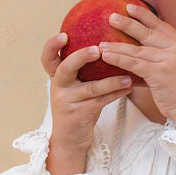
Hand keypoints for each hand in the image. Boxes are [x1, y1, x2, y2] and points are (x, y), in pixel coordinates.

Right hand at [41, 34, 130, 174]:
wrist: (70, 140)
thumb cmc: (77, 107)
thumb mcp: (74, 87)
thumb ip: (81, 70)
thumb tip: (106, 44)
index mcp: (56, 77)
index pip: (47, 58)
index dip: (52, 45)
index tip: (64, 35)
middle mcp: (58, 87)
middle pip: (66, 67)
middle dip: (82, 57)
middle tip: (98, 49)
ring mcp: (67, 102)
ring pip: (90, 87)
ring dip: (111, 81)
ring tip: (128, 75)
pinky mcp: (79, 115)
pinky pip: (100, 102)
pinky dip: (116, 94)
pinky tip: (128, 88)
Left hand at [97, 5, 175, 124]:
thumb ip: (164, 55)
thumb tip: (141, 49)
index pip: (160, 25)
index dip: (144, 15)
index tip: (129, 7)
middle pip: (147, 33)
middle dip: (128, 24)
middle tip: (111, 17)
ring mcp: (168, 59)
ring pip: (137, 50)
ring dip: (117, 46)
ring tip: (101, 43)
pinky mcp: (160, 73)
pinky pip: (134, 64)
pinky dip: (119, 59)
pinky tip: (107, 56)